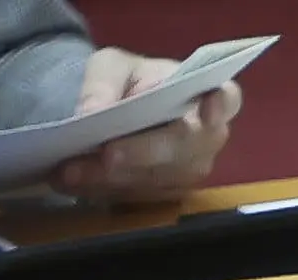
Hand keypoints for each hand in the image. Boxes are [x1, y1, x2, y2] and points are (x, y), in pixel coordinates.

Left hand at [52, 48, 240, 203]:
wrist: (118, 111)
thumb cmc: (128, 82)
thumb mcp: (111, 66)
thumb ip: (102, 84)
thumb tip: (91, 114)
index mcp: (206, 96)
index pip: (226, 101)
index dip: (220, 107)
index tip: (206, 110)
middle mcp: (207, 139)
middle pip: (183, 150)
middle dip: (142, 153)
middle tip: (105, 154)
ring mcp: (190, 171)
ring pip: (157, 178)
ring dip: (113, 178)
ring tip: (70, 171)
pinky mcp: (168, 193)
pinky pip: (139, 195)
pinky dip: (105, 189)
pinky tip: (75, 181)